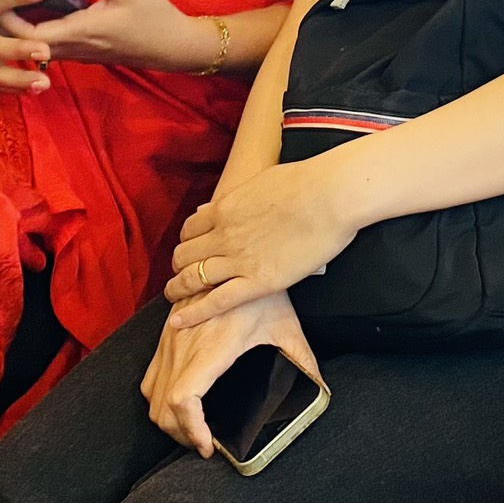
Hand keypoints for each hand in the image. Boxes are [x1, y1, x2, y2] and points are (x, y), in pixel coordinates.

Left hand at [22, 0, 208, 70]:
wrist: (176, 48)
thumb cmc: (154, 16)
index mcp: (81, 31)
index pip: (30, 36)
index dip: (9, 21)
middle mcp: (76, 48)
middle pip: (28, 46)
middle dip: (7, 27)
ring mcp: (81, 55)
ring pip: (39, 49)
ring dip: (21, 33)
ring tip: (9, 7)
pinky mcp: (87, 55)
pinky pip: (53, 49)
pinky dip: (37, 36)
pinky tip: (36, 17)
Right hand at [143, 288, 320, 456]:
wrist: (237, 250)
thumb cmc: (265, 289)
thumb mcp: (287, 327)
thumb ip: (303, 361)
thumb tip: (321, 390)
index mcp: (212, 346)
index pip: (183, 399)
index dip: (190, 430)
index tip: (208, 445)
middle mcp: (184, 344)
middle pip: (162, 407)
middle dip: (180, 434)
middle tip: (205, 443)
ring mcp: (171, 338)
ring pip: (150, 395)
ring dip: (167, 419)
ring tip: (193, 429)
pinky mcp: (166, 333)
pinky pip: (150, 376)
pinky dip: (159, 398)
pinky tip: (181, 404)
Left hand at [165, 159, 359, 325]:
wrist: (330, 195)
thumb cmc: (308, 183)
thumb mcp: (264, 181)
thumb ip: (246, 195)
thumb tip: (241, 196)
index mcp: (226, 208)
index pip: (190, 228)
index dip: (186, 241)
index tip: (190, 248)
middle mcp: (224, 234)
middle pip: (185, 254)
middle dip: (179, 265)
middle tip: (180, 275)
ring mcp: (238, 259)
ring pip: (193, 278)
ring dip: (178, 289)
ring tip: (174, 297)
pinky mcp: (258, 281)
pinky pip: (216, 301)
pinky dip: (194, 313)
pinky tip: (180, 321)